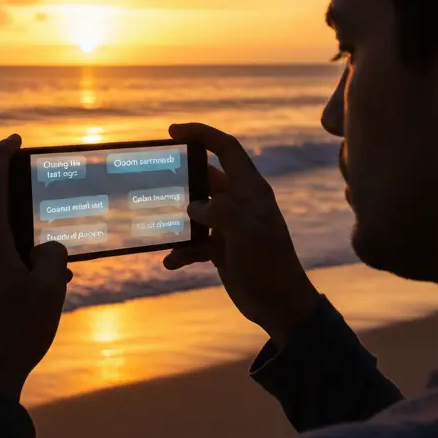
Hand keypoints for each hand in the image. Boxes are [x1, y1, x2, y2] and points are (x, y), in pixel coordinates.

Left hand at [0, 134, 72, 401]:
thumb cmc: (17, 334)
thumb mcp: (50, 290)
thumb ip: (52, 256)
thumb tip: (45, 248)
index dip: (0, 156)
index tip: (13, 140)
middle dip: (27, 233)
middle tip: (54, 259)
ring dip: (18, 259)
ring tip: (45, 290)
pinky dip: (5, 276)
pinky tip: (25, 305)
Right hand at [163, 123, 318, 346]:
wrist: (280, 306)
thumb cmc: (269, 267)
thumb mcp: (246, 234)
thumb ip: (220, 212)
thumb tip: (193, 206)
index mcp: (251, 191)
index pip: (227, 149)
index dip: (202, 134)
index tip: (172, 131)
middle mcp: (240, 203)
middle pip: (206, 179)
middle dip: (183, 180)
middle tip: (156, 180)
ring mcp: (231, 226)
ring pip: (197, 212)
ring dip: (179, 221)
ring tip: (158, 225)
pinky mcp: (222, 248)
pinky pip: (195, 241)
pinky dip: (182, 250)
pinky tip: (171, 261)